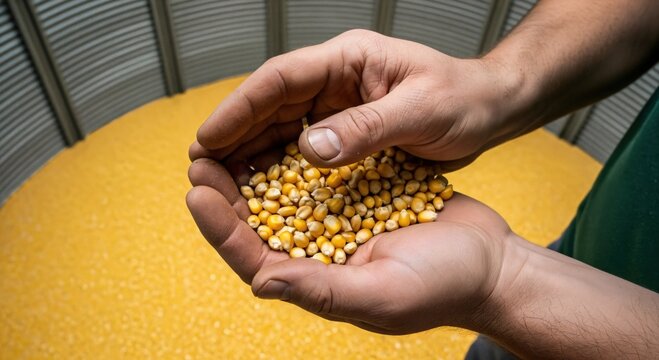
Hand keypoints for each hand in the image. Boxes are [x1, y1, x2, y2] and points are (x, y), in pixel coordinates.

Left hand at [186, 158, 512, 333]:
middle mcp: (317, 254)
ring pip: (281, 196)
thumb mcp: (382, 294)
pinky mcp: (357, 198)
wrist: (489, 260)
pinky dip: (294, 156)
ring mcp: (336, 224)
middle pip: (258, 224)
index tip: (198, 192)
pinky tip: (280, 131)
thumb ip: (322, 291)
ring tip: (230, 139)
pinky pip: (316, 176)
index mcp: (315, 283)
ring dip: (253, 169)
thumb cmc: (444, 286)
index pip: (253, 258)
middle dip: (226, 192)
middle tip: (200, 158)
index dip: (221, 227)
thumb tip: (261, 282)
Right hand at [190, 29, 519, 173]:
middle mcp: (336, 81)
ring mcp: (339, 106)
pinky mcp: (347, 131)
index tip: (207, 138)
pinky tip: (262, 189)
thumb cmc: (464, 100)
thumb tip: (308, 149)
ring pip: (281, 128)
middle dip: (234, 135)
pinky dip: (280, 168)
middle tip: (200, 167)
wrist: (490, 108)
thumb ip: (366, 128)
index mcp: (347, 60)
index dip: (238, 109)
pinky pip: (304, 149)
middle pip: (270, 106)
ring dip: (250, 154)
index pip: (279, 80)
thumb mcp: (421, 111)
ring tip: (220, 181)